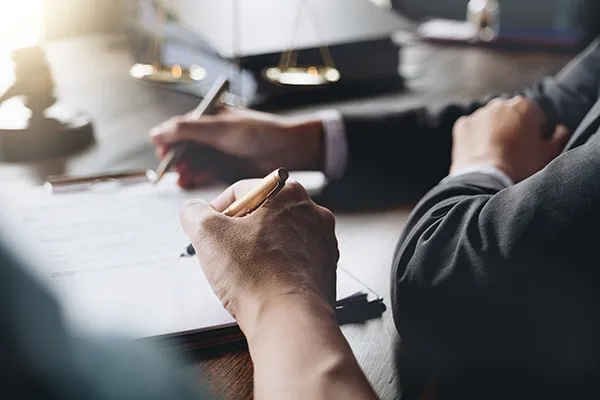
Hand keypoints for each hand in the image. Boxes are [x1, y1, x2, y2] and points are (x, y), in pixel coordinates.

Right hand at [151, 107, 324, 187]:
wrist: (288, 149)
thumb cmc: (258, 132)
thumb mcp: (219, 129)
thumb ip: (187, 130)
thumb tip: (156, 133)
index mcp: (209, 117)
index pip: (179, 128)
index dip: (168, 140)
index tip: (161, 153)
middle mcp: (212, 134)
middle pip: (184, 148)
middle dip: (176, 159)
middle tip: (173, 169)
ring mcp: (219, 152)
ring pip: (194, 162)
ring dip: (186, 170)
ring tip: (182, 179)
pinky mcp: (227, 168)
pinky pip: (206, 173)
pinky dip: (197, 177)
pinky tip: (190, 182)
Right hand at [179, 179, 337, 327]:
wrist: (289, 320)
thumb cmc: (255, 277)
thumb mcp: (207, 234)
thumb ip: (194, 212)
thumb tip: (193, 211)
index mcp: (288, 192)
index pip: (242, 190)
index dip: (217, 210)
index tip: (208, 230)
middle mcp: (312, 212)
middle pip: (263, 213)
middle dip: (239, 230)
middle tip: (224, 251)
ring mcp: (322, 240)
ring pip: (279, 236)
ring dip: (258, 249)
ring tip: (244, 270)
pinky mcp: (325, 267)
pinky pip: (293, 259)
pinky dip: (276, 267)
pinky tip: (263, 282)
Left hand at [450, 96, 570, 182]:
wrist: (486, 180)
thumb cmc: (521, 166)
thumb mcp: (550, 152)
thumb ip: (560, 135)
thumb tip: (559, 128)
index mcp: (525, 105)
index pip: (535, 118)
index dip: (535, 136)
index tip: (531, 151)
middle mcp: (500, 103)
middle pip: (511, 117)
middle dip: (513, 130)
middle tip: (512, 154)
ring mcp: (478, 114)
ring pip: (490, 122)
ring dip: (493, 133)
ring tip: (495, 156)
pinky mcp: (462, 126)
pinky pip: (471, 130)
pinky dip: (475, 139)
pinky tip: (480, 155)